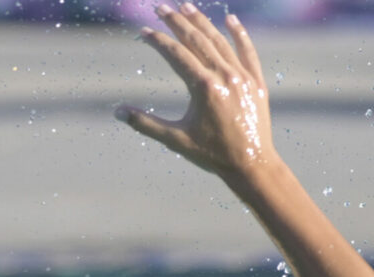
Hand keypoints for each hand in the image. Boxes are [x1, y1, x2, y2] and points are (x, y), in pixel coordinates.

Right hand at [117, 6, 275, 178]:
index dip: (158, 41)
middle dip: (176, 22)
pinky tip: (230, 20)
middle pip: (196, 40)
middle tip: (161, 8)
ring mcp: (242, 76)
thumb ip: (145, 123)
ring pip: (219, 41)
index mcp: (203, 87)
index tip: (144, 32)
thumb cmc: (212, 154)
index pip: (176, 54)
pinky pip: (247, 51)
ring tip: (186, 7)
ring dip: (201, 22)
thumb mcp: (175, 140)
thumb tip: (117, 112)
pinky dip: (238, 34)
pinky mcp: (256, 82)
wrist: (251, 164)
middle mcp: (224, 76)